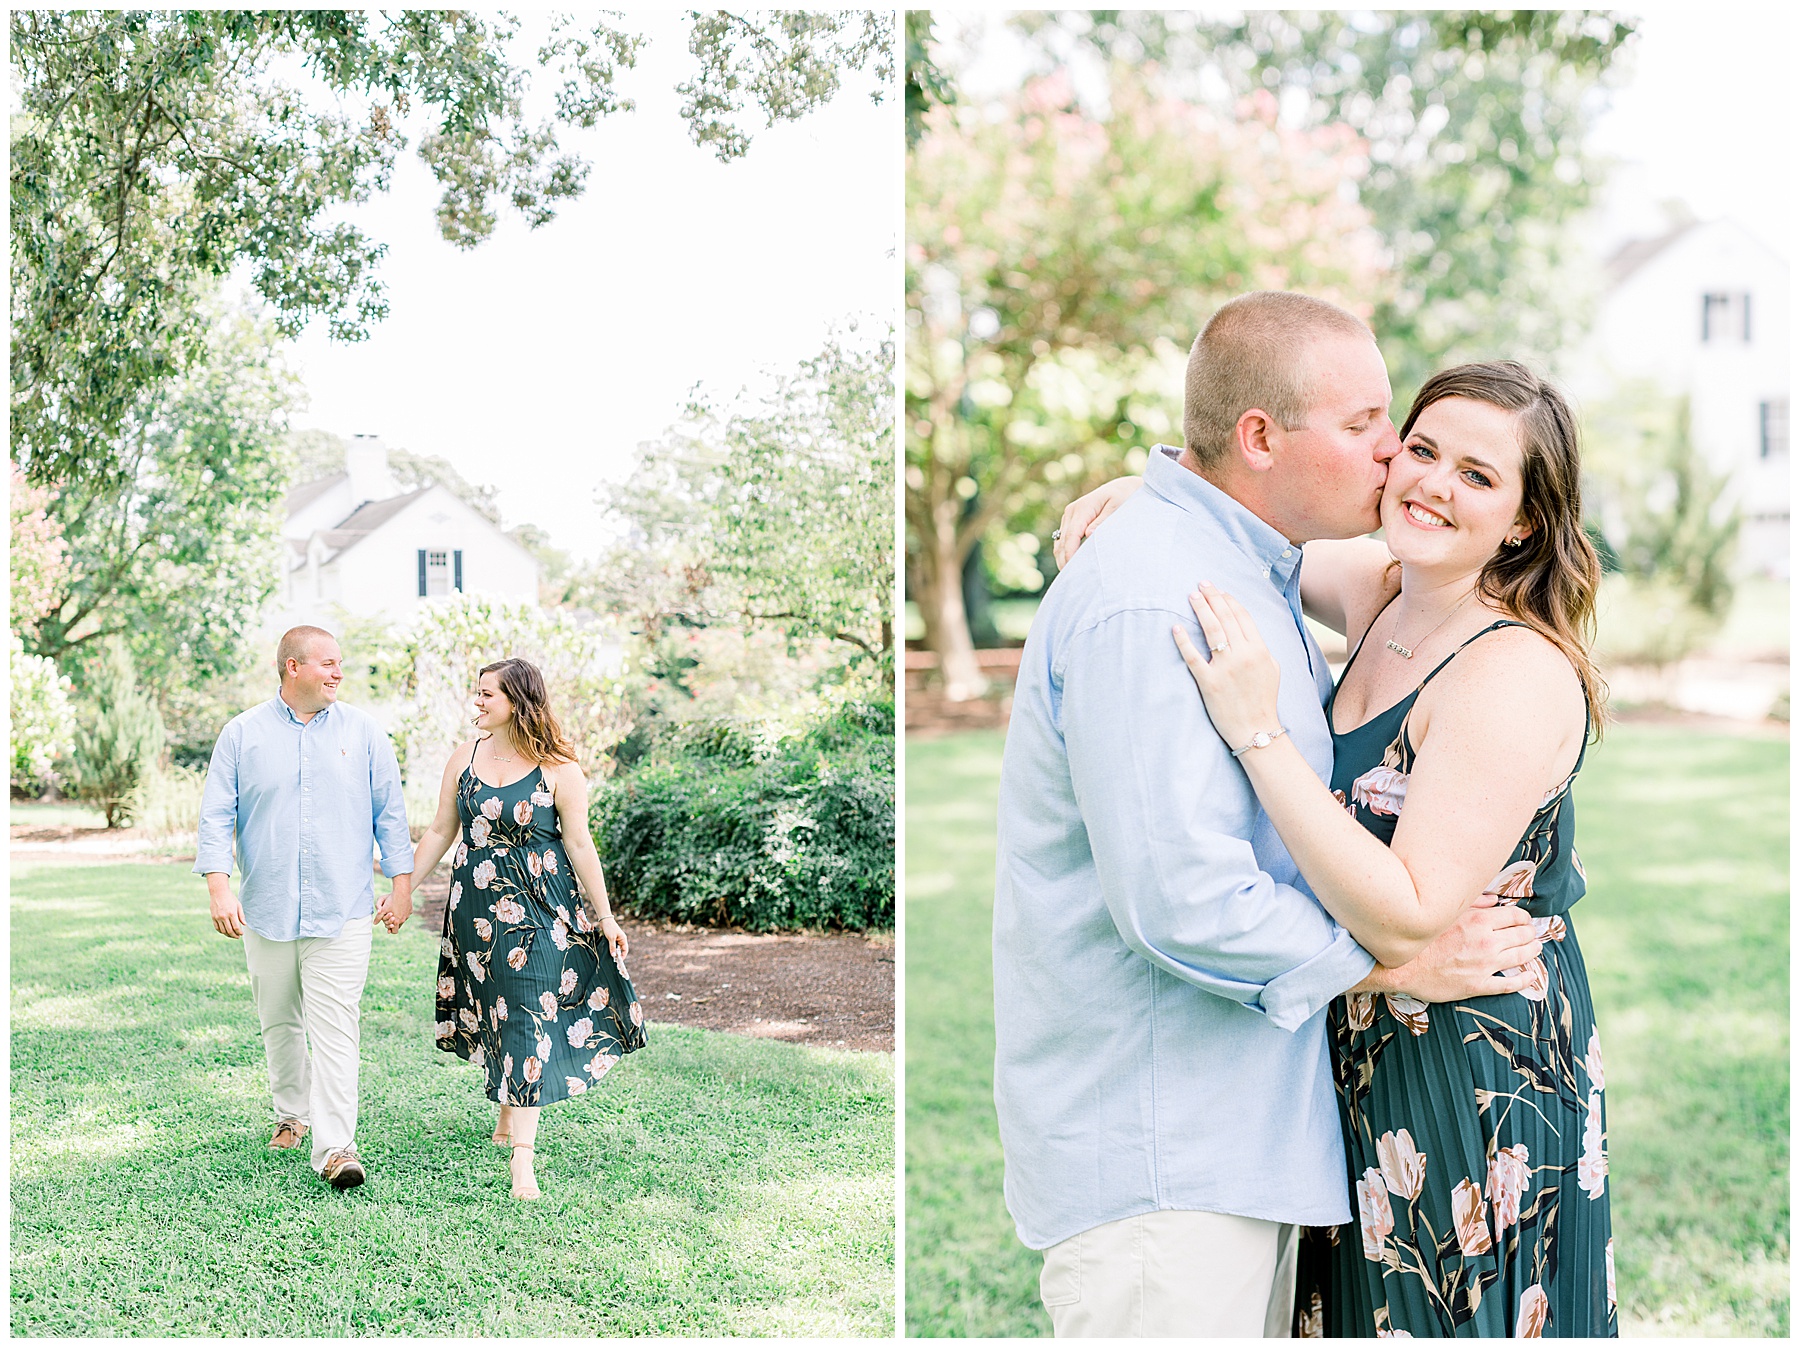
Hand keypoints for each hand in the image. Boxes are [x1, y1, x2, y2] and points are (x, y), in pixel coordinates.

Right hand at [209, 882, 245, 938]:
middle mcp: (224, 917)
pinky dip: (221, 931)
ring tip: (232, 935)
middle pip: (229, 931)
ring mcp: (218, 918)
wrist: (219, 892)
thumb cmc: (230, 898)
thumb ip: (241, 915)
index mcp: (232, 913)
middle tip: (237, 937)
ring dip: (228, 935)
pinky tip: (225, 932)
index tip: (241, 934)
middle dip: (234, 935)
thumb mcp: (238, 905)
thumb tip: (245, 924)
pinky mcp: (213, 917)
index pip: (236, 927)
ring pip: (223, 931)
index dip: (239, 932)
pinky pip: (217, 928)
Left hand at [376, 878, 413, 934]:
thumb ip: (378, 917)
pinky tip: (399, 907)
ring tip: (393, 912)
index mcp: (397, 921)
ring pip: (403, 919)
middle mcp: (404, 919)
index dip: (390, 930)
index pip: (394, 931)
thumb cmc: (391, 900)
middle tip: (389, 919)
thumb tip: (374, 923)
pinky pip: (406, 914)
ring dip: (398, 918)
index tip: (387, 927)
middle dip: (394, 924)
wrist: (402, 892)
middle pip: (399, 926)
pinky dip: (402, 913)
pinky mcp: (410, 910)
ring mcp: (408, 915)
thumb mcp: (383, 909)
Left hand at [600, 915, 628, 960]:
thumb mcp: (611, 938)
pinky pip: (613, 945)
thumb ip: (612, 947)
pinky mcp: (612, 938)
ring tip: (611, 957)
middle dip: (618, 955)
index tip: (619, 961)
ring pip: (616, 948)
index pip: (625, 949)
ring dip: (614, 952)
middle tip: (614, 961)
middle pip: (621, 949)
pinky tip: (608, 952)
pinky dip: (611, 949)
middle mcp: (621, 939)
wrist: (605, 920)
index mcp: (623, 939)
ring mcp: (616, 939)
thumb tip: (614, 955)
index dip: (623, 955)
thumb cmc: (609, 928)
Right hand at [1054, 476, 1143, 567]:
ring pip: (1060, 542)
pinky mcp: (1071, 521)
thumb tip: (1088, 534)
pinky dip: (1065, 553)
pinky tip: (1071, 566)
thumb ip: (1103, 521)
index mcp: (1082, 508)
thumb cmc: (1124, 498)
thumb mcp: (1117, 507)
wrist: (1123, 488)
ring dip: (1063, 558)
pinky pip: (1063, 540)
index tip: (1072, 570)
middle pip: (1062, 541)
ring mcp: (1069, 516)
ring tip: (1071, 576)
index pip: (1071, 535)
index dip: (1070, 554)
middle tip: (1071, 580)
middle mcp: (1072, 512)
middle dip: (1064, 560)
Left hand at [1171, 582, 1282, 749]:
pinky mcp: (1209, 682)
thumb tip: (1245, 630)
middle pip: (1226, 618)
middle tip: (1202, 584)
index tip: (1220, 591)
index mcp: (1259, 650)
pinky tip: (1175, 628)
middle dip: (1213, 598)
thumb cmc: (1263, 699)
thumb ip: (1260, 647)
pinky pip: (1193, 657)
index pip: (1242, 617)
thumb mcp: (1272, 669)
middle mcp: (1243, 655)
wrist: (1255, 730)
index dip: (1230, 601)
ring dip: (1201, 610)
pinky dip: (1183, 641)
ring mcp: (1225, 668)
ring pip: (1211, 631)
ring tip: (1192, 596)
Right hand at [1367, 896, 1543, 1002]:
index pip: (1514, 915)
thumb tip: (1495, 901)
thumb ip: (1473, 904)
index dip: (1523, 916)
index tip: (1524, 919)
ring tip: (1536, 948)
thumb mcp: (1446, 913)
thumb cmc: (1421, 937)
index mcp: (1478, 921)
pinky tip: (1531, 977)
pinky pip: (1510, 983)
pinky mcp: (1479, 985)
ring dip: (1533, 951)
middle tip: (1532, 933)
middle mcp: (1486, 942)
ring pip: (1521, 956)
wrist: (1401, 967)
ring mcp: (1484, 965)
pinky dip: (1524, 980)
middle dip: (1530, 933)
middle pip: (1522, 935)